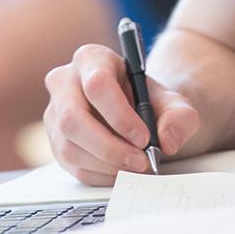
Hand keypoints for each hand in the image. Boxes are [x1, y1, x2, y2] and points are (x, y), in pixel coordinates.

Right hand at [43, 42, 200, 184]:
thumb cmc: (149, 100)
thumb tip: (167, 139)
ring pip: (69, 146)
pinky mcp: (55, 141)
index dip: (120, 115)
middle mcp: (64, 82)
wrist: (136, 111)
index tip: (144, 137)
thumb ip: (180, 116)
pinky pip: (70, 165)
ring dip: (106, 165)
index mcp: (92, 58)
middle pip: (73, 118)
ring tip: (135, 167)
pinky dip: (99, 175)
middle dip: (109, 147)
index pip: (97, 85)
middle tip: (140, 162)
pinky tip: (122, 171)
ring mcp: (54, 113)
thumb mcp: (172, 101)